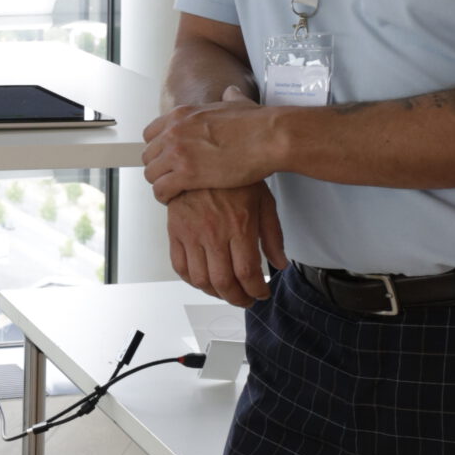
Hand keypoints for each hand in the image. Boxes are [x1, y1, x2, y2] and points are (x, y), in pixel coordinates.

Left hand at [142, 86, 281, 202]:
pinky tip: (174, 199)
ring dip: (160, 184)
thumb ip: (229, 98)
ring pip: (151, 174)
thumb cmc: (258, 123)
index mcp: (182, 115)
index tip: (166, 159)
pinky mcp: (187, 174)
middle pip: (148, 155)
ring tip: (172, 191)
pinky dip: (165, 197)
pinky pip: (161, 190)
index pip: (151, 133)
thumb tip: (231, 93)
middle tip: (170, 177)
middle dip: (158, 168)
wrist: (270, 137)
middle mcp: (174, 131)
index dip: (158, 149)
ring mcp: (178, 152)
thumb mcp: (237, 102)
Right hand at [168, 183, 287, 306]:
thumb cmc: (234, 178)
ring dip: (214, 292)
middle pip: (223, 282)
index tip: (260, 293)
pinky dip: (191, 280)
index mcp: (239, 225)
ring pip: (200, 279)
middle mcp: (213, 231)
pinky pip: (179, 266)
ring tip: (225, 291)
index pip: (247, 272)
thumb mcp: (264, 201)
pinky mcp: (176, 230)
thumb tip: (279, 263)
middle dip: (237, 298)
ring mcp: (192, 232)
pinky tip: (203, 278)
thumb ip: (273, 235)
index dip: (256, 290)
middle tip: (244, 299)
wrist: (203, 156)